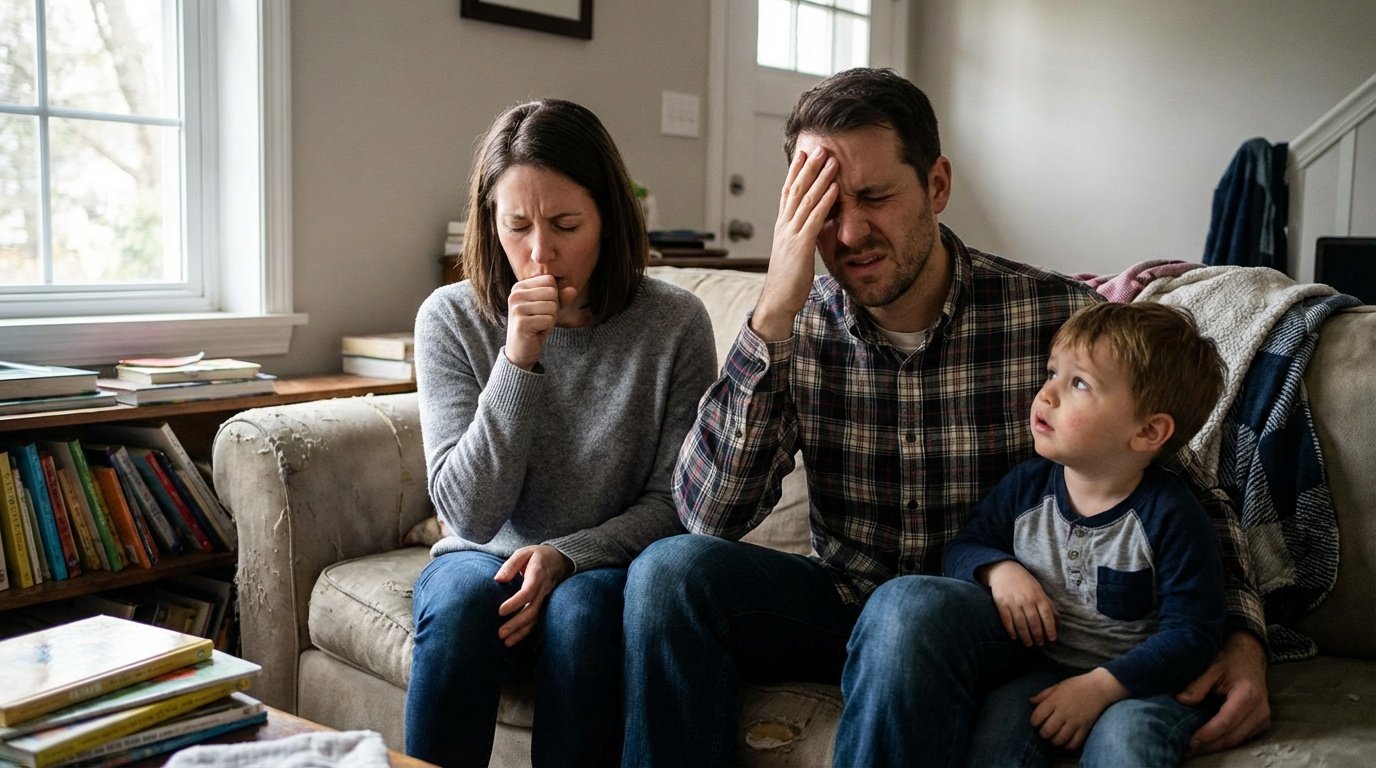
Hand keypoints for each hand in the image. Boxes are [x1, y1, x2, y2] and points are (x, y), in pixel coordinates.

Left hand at [493, 544, 571, 646]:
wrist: (559, 559)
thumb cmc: (537, 555)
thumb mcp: (524, 553)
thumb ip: (511, 565)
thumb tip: (498, 579)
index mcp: (538, 574)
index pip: (528, 591)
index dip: (515, 603)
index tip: (500, 611)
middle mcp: (543, 589)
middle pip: (532, 609)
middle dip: (516, 623)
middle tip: (500, 633)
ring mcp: (545, 598)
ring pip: (535, 618)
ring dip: (520, 632)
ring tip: (505, 642)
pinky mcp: (544, 604)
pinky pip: (536, 620)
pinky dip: (526, 632)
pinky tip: (513, 640)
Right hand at [505, 273, 577, 369]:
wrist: (521, 350)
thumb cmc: (536, 325)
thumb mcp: (550, 308)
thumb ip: (562, 297)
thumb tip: (573, 290)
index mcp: (519, 287)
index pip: (549, 280)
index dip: (554, 295)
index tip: (542, 308)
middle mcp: (515, 295)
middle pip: (552, 292)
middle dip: (553, 307)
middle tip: (541, 318)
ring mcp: (517, 309)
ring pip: (552, 306)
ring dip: (550, 318)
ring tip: (538, 325)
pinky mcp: (521, 323)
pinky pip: (549, 319)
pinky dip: (547, 327)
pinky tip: (536, 331)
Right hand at [751, 149, 838, 340]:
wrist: (777, 302)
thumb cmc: (788, 280)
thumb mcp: (795, 252)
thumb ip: (802, 235)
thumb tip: (813, 224)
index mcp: (782, 226)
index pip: (787, 192)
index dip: (795, 171)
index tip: (803, 153)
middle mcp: (784, 225)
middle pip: (795, 189)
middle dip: (808, 166)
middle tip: (820, 146)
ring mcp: (791, 234)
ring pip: (805, 199)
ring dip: (819, 177)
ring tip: (832, 159)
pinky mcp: (800, 247)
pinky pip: (814, 219)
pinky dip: (825, 202)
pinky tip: (835, 189)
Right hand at [983, 560, 1059, 645]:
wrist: (1003, 569)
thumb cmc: (1024, 581)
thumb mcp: (1039, 589)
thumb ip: (1048, 604)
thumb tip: (1058, 618)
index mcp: (1038, 596)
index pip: (1047, 615)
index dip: (1050, 628)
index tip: (1052, 639)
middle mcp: (1026, 600)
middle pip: (1034, 622)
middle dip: (1037, 635)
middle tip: (1039, 644)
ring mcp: (1013, 602)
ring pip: (1021, 623)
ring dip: (1025, 636)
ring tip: (1028, 644)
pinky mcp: (1001, 603)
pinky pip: (1006, 620)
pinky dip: (1010, 630)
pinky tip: (1014, 637)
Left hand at [1029, 668, 1127, 750]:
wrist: (1099, 687)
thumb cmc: (1077, 685)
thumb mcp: (1058, 686)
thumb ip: (1043, 694)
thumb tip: (1030, 700)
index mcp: (1055, 700)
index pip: (1038, 716)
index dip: (1033, 721)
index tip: (1035, 722)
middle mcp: (1064, 712)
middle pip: (1048, 730)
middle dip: (1042, 733)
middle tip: (1044, 731)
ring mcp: (1075, 721)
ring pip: (1060, 739)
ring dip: (1054, 741)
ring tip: (1053, 737)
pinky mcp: (1085, 727)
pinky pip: (1075, 742)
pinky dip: (1068, 745)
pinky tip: (1065, 741)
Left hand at [1177, 631, 1269, 754]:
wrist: (1250, 658)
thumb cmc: (1231, 661)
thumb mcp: (1213, 666)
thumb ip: (1198, 684)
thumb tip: (1181, 700)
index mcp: (1248, 695)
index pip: (1227, 721)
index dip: (1208, 733)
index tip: (1190, 741)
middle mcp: (1260, 710)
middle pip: (1232, 736)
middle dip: (1209, 746)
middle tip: (1186, 749)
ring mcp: (1262, 720)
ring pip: (1236, 741)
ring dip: (1215, 747)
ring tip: (1192, 749)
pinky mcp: (1260, 725)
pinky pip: (1240, 738)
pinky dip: (1222, 742)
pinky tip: (1205, 743)